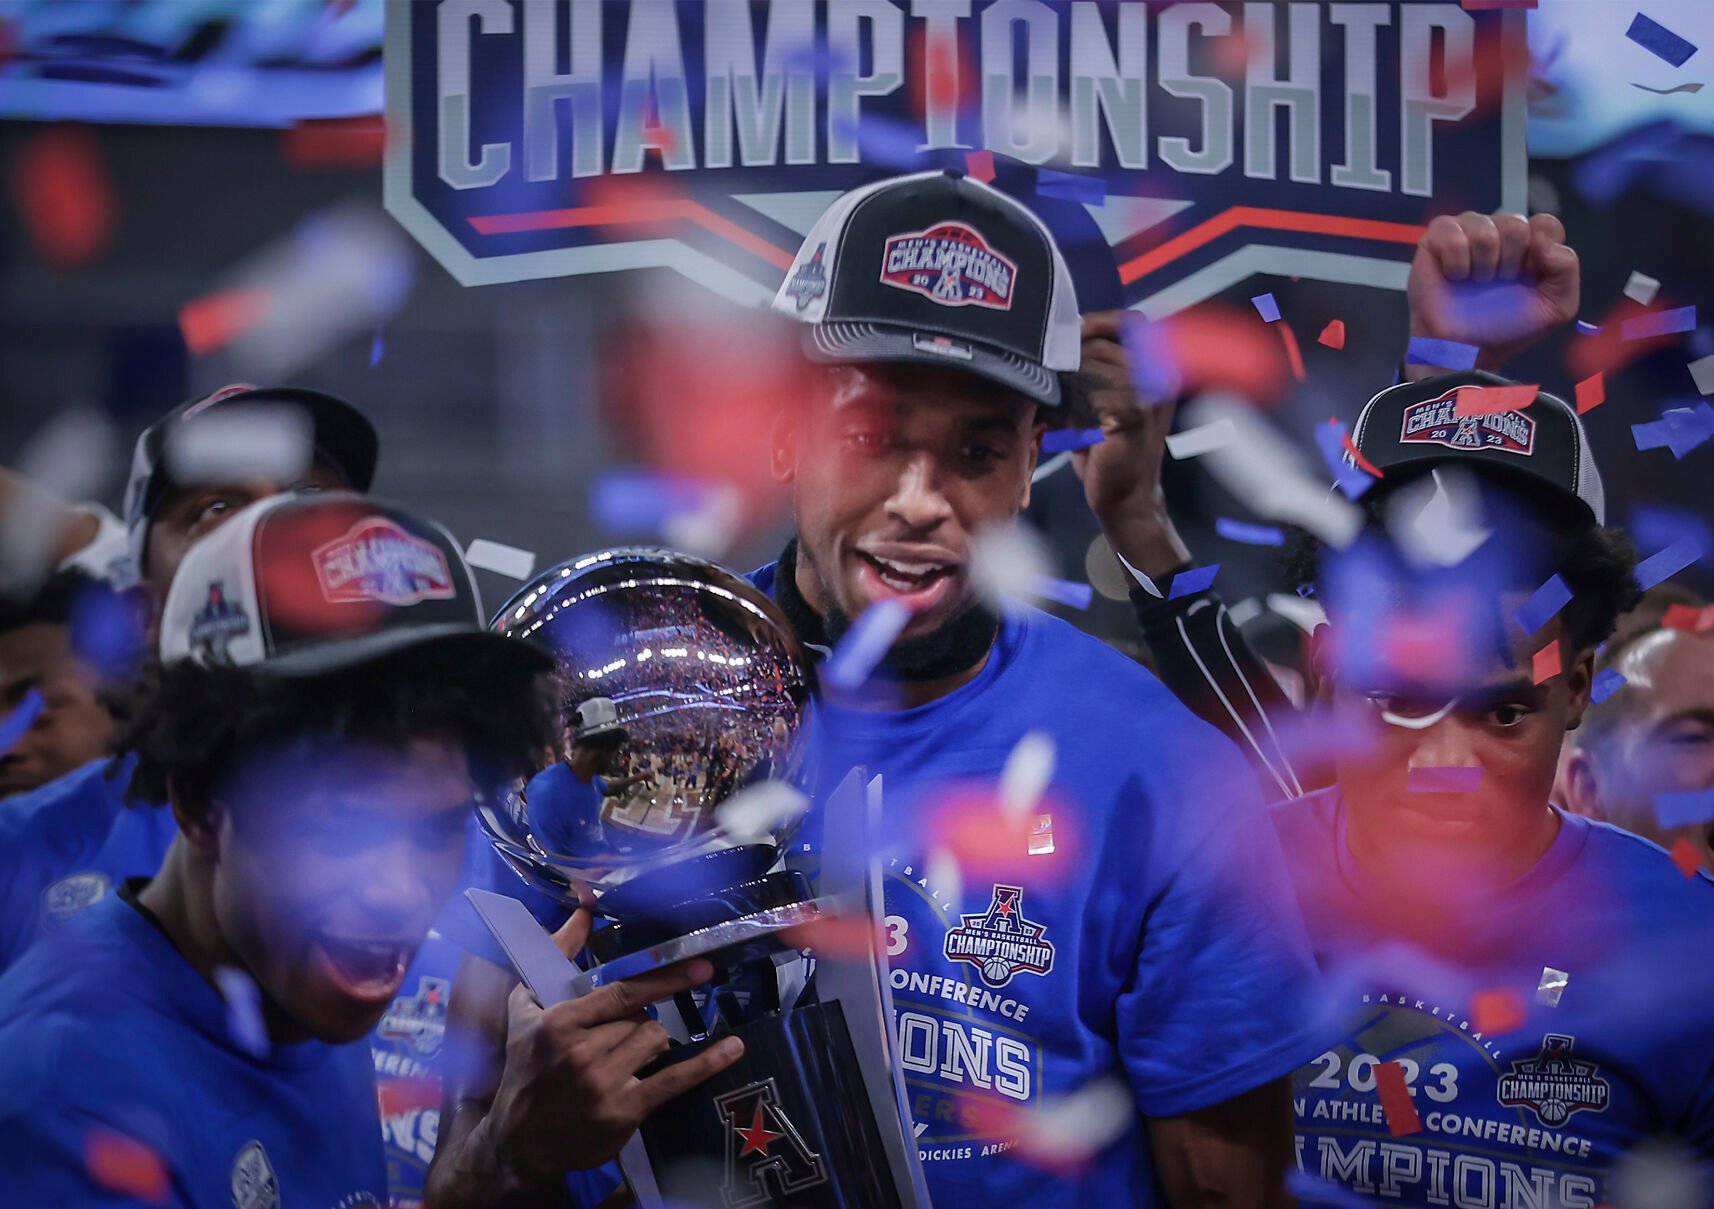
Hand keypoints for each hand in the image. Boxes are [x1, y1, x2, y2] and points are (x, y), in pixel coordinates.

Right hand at [483, 910, 743, 1179]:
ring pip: (656, 1041)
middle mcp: (582, 1053)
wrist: (519, 1143)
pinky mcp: (623, 1111)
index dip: (664, 978)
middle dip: (638, 1022)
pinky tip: (732, 1048)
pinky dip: (707, 1064)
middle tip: (616, 1039)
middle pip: (642, 1018)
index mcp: (560, 1023)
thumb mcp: (525, 1008)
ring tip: (628, 1057)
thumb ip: (558, 955)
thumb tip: (583, 912)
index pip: (623, 992)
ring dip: (652, 1043)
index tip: (698, 966)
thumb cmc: (524, 1068)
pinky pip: (675, 1079)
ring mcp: (604, 1084)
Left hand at [1071, 312, 1190, 579]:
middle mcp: (1159, 376)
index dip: (1099, 322)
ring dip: (1068, 382)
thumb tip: (1056, 341)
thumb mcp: (1102, 402)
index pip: (1132, 323)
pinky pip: (1091, 394)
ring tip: (1056, 402)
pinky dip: (1072, 406)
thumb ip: (1092, 371)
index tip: (1069, 332)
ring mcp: (1149, 394)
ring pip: (1094, 367)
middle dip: (1071, 357)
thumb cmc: (1108, 451)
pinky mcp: (1133, 414)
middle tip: (1048, 374)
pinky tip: (1065, 422)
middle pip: (1104, 344)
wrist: (1126, 498)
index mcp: (1158, 368)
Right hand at [1406, 211, 1578, 373]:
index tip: (1528, 280)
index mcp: (1530, 241)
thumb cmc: (1506, 327)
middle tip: (1497, 284)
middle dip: (1509, 263)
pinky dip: (1457, 265)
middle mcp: (1498, 230)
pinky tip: (1455, 278)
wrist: (1467, 350)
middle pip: (1515, 225)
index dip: (1540, 254)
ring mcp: (1466, 231)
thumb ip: (1566, 267)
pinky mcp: (1435, 240)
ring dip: (1482, 266)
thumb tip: (1543, 241)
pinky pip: (1453, 238)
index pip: (1545, 224)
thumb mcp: (1557, 305)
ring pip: (1484, 230)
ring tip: (1475, 283)